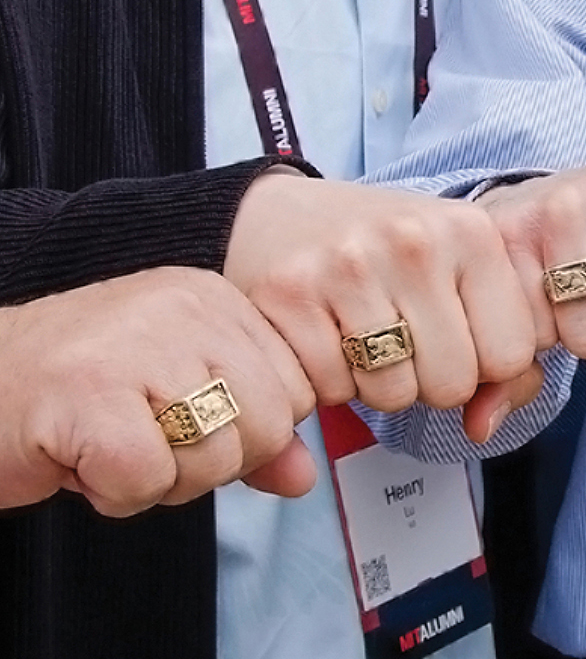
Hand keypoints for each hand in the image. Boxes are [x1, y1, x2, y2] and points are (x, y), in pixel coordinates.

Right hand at [0, 267, 316, 514]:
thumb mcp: (175, 404)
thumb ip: (248, 434)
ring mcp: (134, 345)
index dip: (246, 434)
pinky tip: (79, 460)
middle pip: (268, 428)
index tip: (181, 424)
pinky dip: (115, 494)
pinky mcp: (87, 394)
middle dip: (209, 464)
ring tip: (108, 447)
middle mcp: (181, 309)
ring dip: (159, 481)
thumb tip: (304, 477)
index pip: (296, 392)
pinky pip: (148, 478)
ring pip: (216, 457)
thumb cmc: (71, 400)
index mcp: (212, 301)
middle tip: (143, 444)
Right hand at [227, 170, 539, 443]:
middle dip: (430, 380)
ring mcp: (349, 264)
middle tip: (402, 340)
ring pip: (392, 395)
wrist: (278, 215)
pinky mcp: (289, 293)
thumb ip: (504, 354)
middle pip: (453, 385)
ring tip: (363, 337)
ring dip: (378, 385)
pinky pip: (332, 391)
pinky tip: (324, 339)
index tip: (456, 336)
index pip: (513, 357)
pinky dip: (329, 383)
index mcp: (473, 232)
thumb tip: (483, 428)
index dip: (483, 365)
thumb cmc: (389, 258)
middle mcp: (416, 242)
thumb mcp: (463, 276)